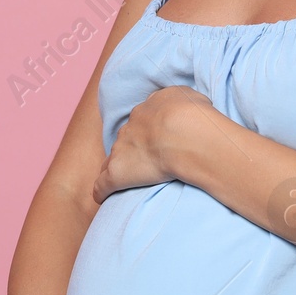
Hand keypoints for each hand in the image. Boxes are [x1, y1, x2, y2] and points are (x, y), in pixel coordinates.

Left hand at [92, 86, 216, 204]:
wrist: (184, 133)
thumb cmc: (193, 116)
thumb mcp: (189, 97)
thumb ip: (180, 101)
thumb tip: (183, 107)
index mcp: (147, 111)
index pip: (141, 122)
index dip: (148, 132)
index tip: (156, 141)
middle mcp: (130, 128)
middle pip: (125, 140)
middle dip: (131, 149)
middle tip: (145, 161)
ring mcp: (121, 151)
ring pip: (112, 160)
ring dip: (118, 167)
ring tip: (124, 180)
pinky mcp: (117, 173)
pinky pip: (102, 184)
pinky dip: (102, 190)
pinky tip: (103, 197)